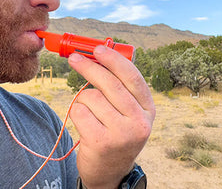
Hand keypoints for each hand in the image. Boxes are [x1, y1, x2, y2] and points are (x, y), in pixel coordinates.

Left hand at [68, 45, 154, 188]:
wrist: (108, 172)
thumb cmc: (113, 133)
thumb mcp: (125, 112)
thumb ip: (118, 87)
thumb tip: (96, 53)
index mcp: (147, 110)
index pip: (132, 77)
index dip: (114, 60)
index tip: (97, 48)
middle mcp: (140, 122)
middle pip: (110, 84)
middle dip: (89, 67)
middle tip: (73, 59)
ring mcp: (122, 134)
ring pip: (91, 97)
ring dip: (82, 100)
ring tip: (89, 114)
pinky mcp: (102, 142)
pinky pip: (79, 112)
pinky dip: (76, 113)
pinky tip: (84, 125)